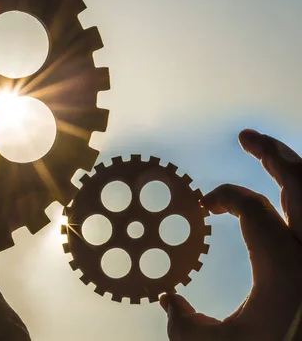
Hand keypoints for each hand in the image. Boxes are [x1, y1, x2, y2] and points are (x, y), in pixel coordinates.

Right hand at [161, 129, 301, 339]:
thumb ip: (187, 328)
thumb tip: (168, 302)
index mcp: (283, 259)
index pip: (250, 206)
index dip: (224, 197)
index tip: (205, 206)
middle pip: (297, 182)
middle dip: (272, 154)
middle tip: (247, 136)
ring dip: (293, 167)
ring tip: (273, 153)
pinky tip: (292, 192)